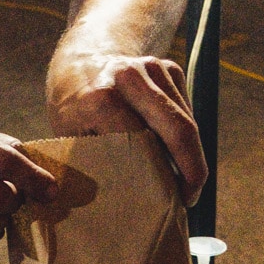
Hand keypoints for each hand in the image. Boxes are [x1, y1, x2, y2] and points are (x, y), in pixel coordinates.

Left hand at [46, 51, 207, 204]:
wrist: (81, 59)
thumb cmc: (73, 106)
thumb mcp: (71, 136)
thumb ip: (95, 162)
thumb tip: (121, 205)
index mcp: (102, 98)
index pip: (145, 145)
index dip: (161, 178)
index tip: (167, 203)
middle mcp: (131, 77)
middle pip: (179, 130)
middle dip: (192, 170)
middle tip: (190, 197)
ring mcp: (154, 67)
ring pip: (188, 121)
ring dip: (192, 155)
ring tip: (186, 182)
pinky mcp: (170, 68)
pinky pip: (187, 111)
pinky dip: (186, 136)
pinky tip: (176, 154)